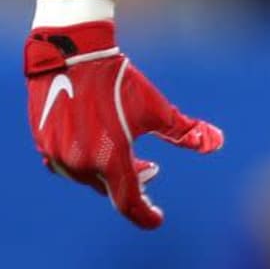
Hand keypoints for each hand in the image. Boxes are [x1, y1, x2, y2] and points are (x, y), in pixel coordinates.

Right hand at [24, 19, 222, 227]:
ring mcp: (57, 157)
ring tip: (131, 158)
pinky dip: (90, 161)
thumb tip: (217, 143)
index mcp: (109, 159)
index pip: (128, 201)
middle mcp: (80, 165)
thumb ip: (185, 131)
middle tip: (152, 170)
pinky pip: (70, 164)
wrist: (72, 57)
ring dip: (111, 171)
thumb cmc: (119, 81)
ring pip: (89, 176)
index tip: (158, 219)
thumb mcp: (156, 108)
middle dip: (133, 182)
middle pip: (110, 187)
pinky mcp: (45, 145)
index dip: (144, 214)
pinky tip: (101, 146)